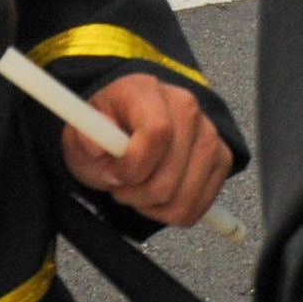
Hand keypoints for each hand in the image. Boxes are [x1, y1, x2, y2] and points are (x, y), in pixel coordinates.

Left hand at [59, 72, 234, 226]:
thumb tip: (95, 146)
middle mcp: (186, 106)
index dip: (133, 165)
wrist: (131, 124)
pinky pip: (198, 206)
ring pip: (184, 197)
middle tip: (120, 186)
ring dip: (154, 206)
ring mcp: (209, 132)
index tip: (112, 174)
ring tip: (138, 190)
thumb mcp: (80, 133)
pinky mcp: (222, 157)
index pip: (158, 132)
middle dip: (137, 192)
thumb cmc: (107, 130)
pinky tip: (157, 196)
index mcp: (146, 90)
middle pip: (170, 174)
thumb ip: (83, 137)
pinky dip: (172, 211)